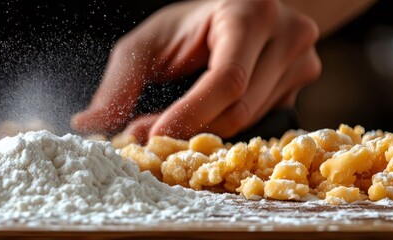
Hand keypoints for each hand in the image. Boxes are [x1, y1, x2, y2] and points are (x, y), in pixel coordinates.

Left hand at [72, 0, 321, 142]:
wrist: (237, 8)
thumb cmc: (190, 25)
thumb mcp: (148, 43)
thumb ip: (119, 83)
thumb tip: (88, 124)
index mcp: (249, 14)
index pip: (227, 79)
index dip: (190, 115)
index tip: (153, 137)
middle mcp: (287, 34)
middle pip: (240, 108)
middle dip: (190, 128)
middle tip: (147, 136)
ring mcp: (303, 59)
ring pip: (251, 121)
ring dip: (206, 131)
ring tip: (169, 124)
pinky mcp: (304, 82)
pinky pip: (262, 121)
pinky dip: (226, 126)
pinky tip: (204, 118)